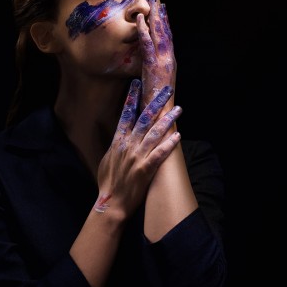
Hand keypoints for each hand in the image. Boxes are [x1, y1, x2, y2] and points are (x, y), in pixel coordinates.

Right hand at [95, 79, 181, 219]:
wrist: (111, 203)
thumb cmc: (108, 182)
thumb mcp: (107, 159)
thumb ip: (115, 145)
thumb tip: (121, 135)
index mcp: (118, 141)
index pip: (126, 114)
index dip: (132, 98)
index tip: (137, 84)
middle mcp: (128, 146)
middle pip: (144, 119)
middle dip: (156, 103)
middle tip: (167, 90)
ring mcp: (137, 157)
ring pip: (154, 133)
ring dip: (167, 120)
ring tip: (178, 109)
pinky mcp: (145, 169)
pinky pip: (159, 154)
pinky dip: (168, 144)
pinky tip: (178, 135)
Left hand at [138, 0, 175, 111]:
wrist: (161, 114)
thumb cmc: (157, 101)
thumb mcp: (158, 81)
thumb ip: (155, 68)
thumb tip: (149, 60)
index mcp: (170, 61)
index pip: (168, 36)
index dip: (165, 20)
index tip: (162, 6)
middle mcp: (169, 58)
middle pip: (165, 30)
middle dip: (161, 11)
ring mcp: (162, 60)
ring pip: (159, 33)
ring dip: (154, 15)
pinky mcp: (154, 65)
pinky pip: (148, 44)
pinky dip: (144, 30)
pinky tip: (140, 19)